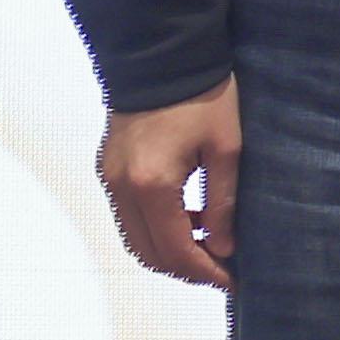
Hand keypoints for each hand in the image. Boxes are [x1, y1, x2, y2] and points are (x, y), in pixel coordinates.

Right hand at [98, 80, 237, 286]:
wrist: (161, 58)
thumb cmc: (203, 98)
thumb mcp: (227, 150)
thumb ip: (222, 202)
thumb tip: (224, 246)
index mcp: (151, 185)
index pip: (176, 249)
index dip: (205, 271)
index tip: (231, 281)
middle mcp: (121, 188)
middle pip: (148, 252)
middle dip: (185, 268)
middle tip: (222, 270)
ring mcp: (108, 179)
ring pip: (134, 238)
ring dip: (168, 250)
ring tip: (209, 246)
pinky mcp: (107, 169)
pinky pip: (127, 215)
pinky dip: (155, 228)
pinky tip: (189, 219)